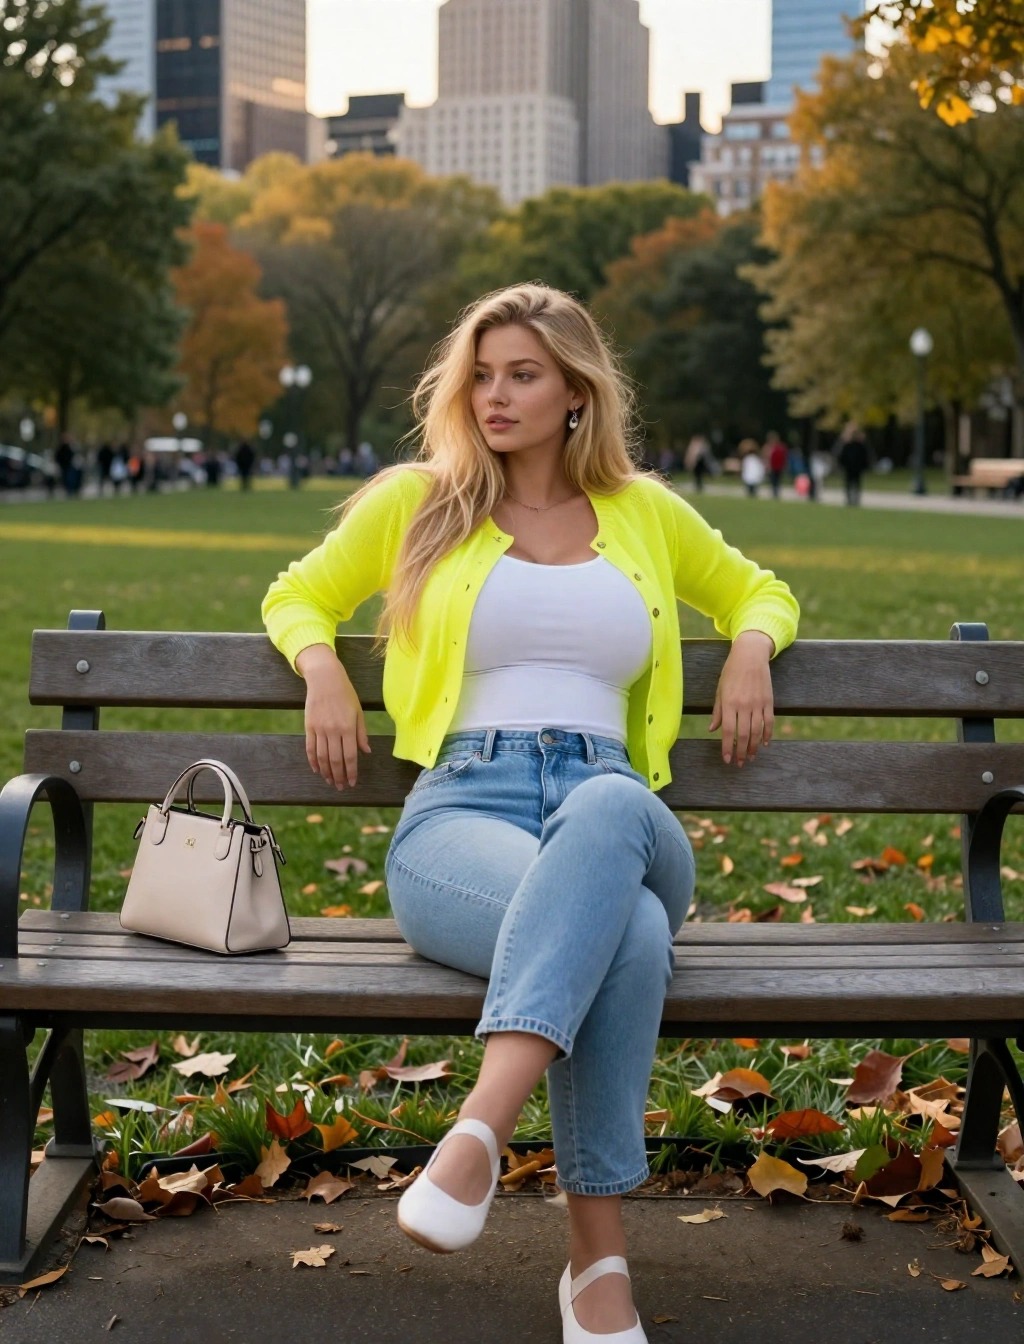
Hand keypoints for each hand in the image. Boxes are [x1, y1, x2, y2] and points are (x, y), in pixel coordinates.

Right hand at [296, 644, 371, 789]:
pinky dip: (313, 761)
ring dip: (326, 772)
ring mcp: (319, 729)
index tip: (352, 783)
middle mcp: (333, 730)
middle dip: (339, 776)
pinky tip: (316, 769)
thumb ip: (362, 733)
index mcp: (348, 727)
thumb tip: (366, 752)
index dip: (351, 772)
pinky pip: (310, 748)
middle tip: (341, 787)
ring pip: (322, 757)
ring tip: (330, 782)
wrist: (324, 678)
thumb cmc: (346, 694)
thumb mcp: (359, 712)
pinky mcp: (309, 727)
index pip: (350, 756)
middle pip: (335, 760)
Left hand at [708, 630, 775, 766]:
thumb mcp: (720, 690)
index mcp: (729, 703)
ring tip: (752, 757)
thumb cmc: (731, 672)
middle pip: (744, 735)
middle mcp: (744, 705)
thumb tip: (712, 730)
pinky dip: (768, 734)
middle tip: (740, 763)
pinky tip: (765, 744)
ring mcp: (758, 704)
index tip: (727, 759)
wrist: (750, 655)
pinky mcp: (769, 701)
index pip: (727, 731)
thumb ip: (717, 711)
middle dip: (742, 751)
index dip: (727, 747)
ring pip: (758, 731)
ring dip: (755, 747)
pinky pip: (769, 722)